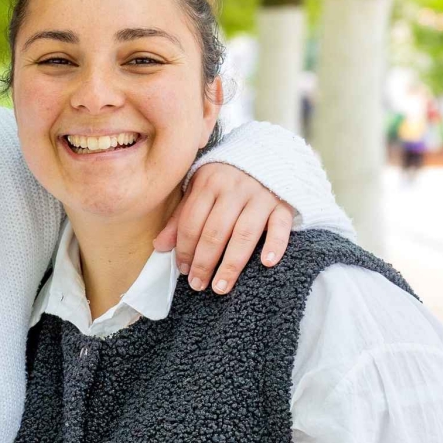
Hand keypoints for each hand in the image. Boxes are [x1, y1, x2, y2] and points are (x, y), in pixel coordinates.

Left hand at [153, 166, 296, 294]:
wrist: (270, 156)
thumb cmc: (227, 179)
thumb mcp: (200, 189)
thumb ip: (181, 217)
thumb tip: (160, 247)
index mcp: (208, 182)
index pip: (192, 222)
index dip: (184, 249)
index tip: (183, 270)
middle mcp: (234, 188)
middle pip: (215, 231)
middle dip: (204, 262)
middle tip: (198, 285)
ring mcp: (261, 196)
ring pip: (244, 234)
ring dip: (231, 264)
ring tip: (220, 287)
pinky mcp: (283, 204)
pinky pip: (280, 226)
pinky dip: (275, 245)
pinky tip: (266, 263)